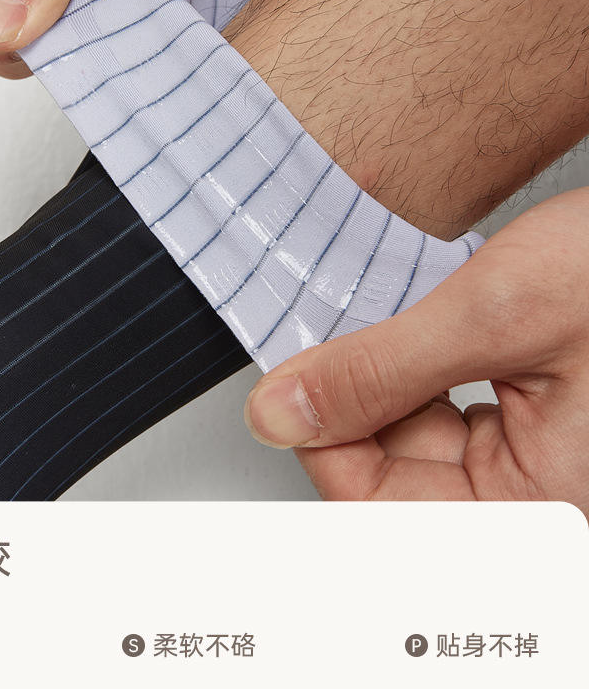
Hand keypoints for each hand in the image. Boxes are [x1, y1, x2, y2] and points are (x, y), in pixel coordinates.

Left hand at [244, 188, 588, 514]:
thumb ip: (379, 371)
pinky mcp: (531, 426)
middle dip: (354, 404)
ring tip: (398, 323)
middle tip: (335, 338)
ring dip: (384, 383)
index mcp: (544, 508)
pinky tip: (421, 332)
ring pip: (412, 443)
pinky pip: (443, 417)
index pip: (378, 510)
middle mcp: (539, 500)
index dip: (322, 444)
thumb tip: (281, 414)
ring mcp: (536, 465)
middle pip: (390, 477)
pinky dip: (415, 373)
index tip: (292, 383)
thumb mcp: (498, 312)